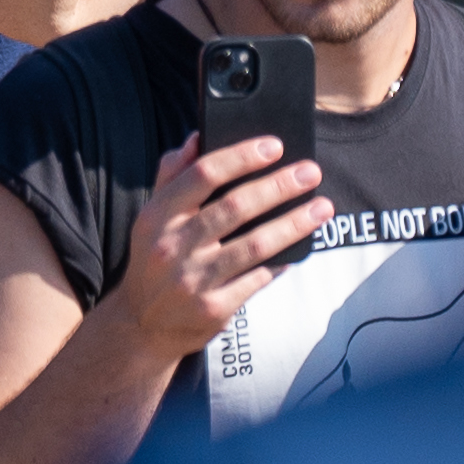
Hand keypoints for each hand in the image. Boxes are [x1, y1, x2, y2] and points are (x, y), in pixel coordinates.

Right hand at [97, 132, 323, 360]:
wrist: (142, 325)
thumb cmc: (153, 259)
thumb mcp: (151, 216)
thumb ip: (173, 174)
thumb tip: (198, 137)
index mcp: (158, 215)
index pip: (203, 174)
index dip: (241, 157)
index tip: (274, 146)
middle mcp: (174, 246)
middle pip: (236, 207)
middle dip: (280, 186)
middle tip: (311, 172)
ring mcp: (194, 280)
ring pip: (254, 245)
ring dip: (293, 223)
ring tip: (322, 207)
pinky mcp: (214, 309)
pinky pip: (257, 279)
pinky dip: (281, 262)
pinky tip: (300, 248)